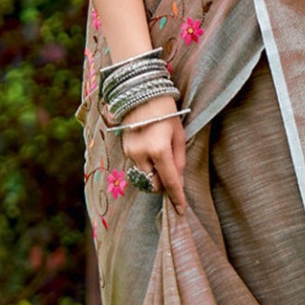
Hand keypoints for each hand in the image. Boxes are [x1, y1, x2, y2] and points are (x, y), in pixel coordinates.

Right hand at [120, 95, 186, 213]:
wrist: (141, 95)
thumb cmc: (166, 114)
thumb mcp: (179, 136)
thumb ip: (179, 162)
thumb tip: (178, 184)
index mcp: (159, 150)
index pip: (169, 181)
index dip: (176, 197)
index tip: (180, 209)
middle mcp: (142, 155)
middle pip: (154, 184)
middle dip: (163, 184)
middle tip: (171, 173)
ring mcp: (130, 153)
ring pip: (144, 177)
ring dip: (154, 175)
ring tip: (161, 158)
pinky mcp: (124, 150)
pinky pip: (137, 166)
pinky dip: (146, 166)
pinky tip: (151, 150)